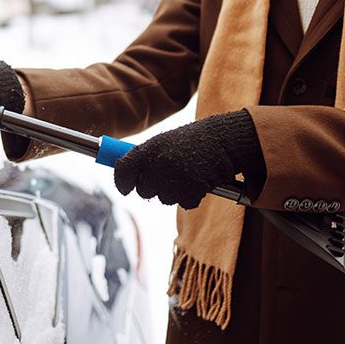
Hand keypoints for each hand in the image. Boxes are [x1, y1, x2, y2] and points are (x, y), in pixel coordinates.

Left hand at [113, 110, 264, 208]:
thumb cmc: (190, 142)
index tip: (125, 188)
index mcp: (147, 150)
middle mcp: (157, 165)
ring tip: (187, 172)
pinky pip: (184, 202)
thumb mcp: (163, 143)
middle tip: (167, 175)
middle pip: (143, 190)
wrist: (222, 140)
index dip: (122, 182)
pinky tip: (198, 179)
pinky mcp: (191, 191)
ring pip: (164, 198)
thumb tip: (123, 176)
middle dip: (152, 186)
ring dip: (174, 190)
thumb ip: (144, 158)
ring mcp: (173, 179)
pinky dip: (191, 195)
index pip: (123, 170)